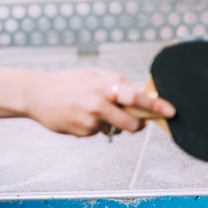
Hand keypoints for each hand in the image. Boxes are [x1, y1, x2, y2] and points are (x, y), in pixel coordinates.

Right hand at [25, 69, 174, 137]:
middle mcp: (99, 103)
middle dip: (138, 125)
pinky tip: (81, 116)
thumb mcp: (95, 76)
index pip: (136, 97)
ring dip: (113, 123)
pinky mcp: (83, 132)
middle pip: (132, 122)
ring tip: (94, 110)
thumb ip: (119, 84)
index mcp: (104, 85)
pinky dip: (95, 126)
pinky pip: (99, 132)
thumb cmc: (69, 83)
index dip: (155, 105)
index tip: (170, 111)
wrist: (38, 94)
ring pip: (116, 129)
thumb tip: (144, 93)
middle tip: (138, 121)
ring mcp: (90, 119)